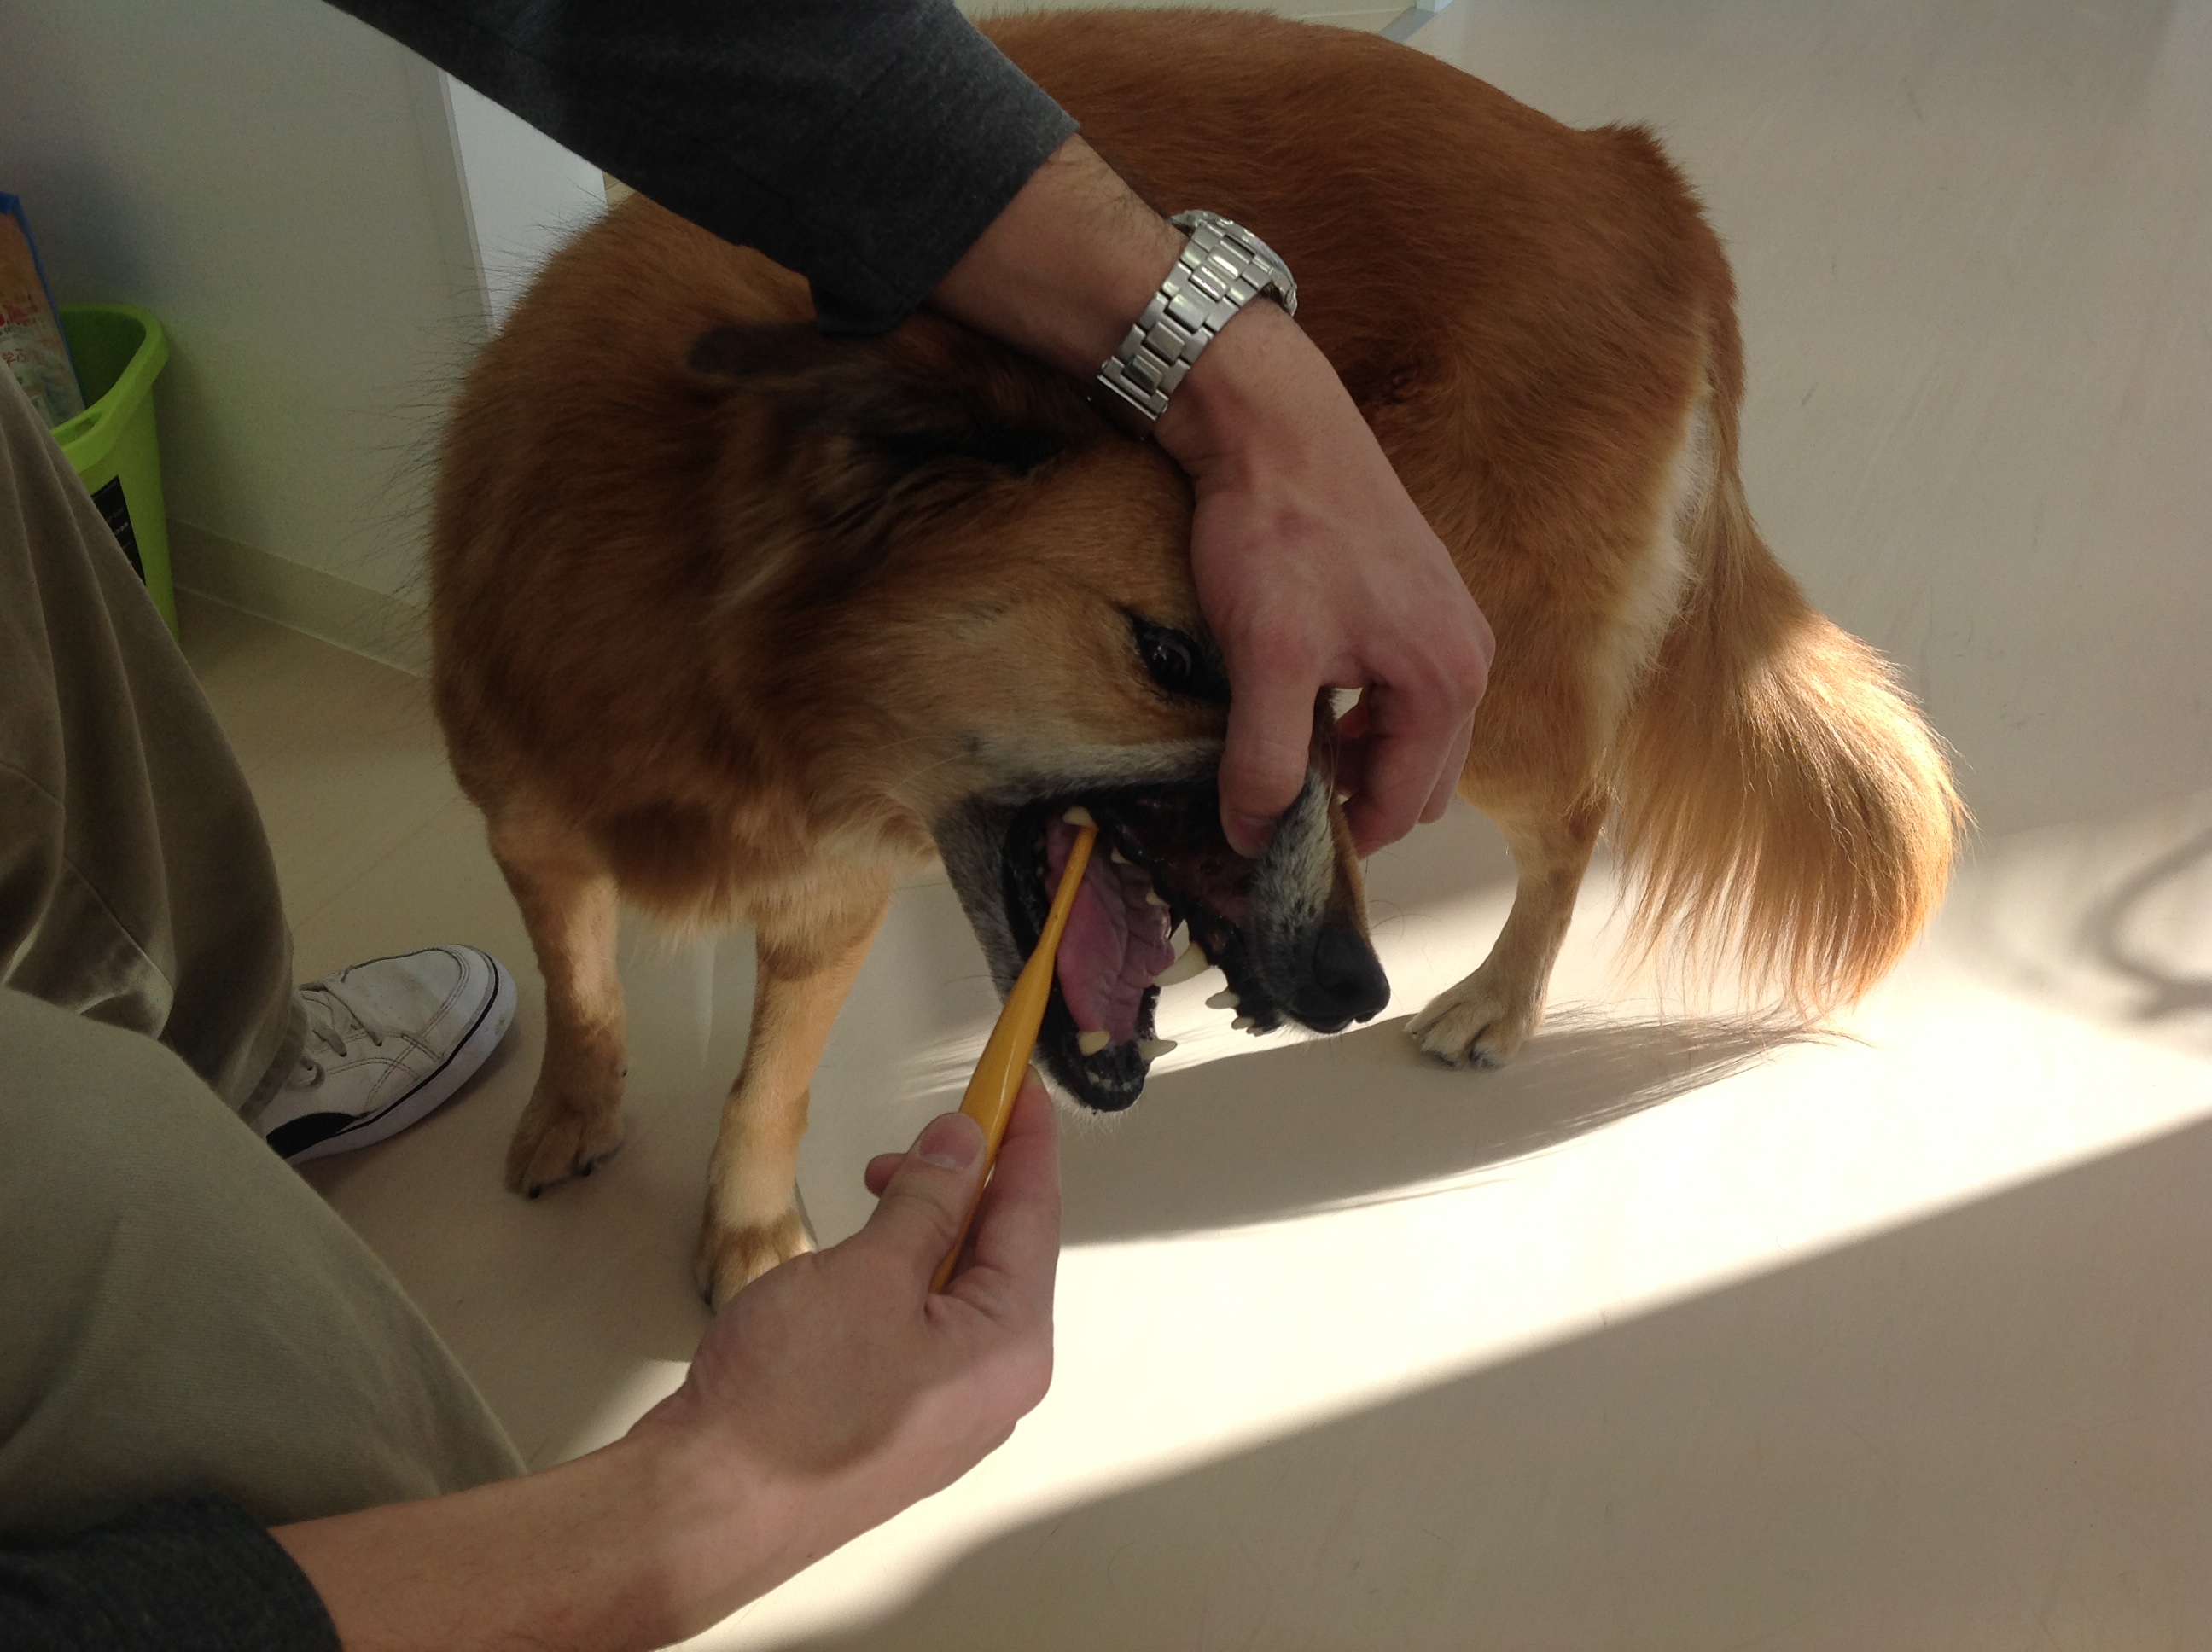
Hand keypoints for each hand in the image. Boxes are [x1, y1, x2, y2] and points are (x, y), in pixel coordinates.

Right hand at [276, 1079, 1059, 1651]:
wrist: (709, 1505)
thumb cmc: (787, 1408)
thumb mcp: (868, 1273)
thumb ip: (928, 1201)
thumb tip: (963, 1146)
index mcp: (1010, 1345)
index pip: (1035, 1213)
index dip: (1026, 1138)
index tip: (1020, 1086)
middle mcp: (994, 1383)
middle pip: (1002, 1249)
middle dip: (963, 1181)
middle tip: (922, 1133)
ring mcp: (947, 1407)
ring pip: (957, 1285)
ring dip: (924, 1226)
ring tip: (873, 1192)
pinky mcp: (898, 1417)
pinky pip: (923, 1324)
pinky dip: (900, 1274)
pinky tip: (859, 1260)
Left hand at [932, 138, 1492, 860]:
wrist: (1272, 420)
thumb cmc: (1279, 531)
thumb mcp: (1268, 660)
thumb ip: (1268, 760)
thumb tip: (1256, 838)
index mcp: (1448, 683)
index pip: (1399, 810)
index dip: (1331, 841)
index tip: (1268, 848)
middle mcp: (1467, 657)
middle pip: (1415, 780)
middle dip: (1350, 802)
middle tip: (1268, 804)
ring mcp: (1446, 624)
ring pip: (1407, 735)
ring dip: (1352, 758)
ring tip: (1277, 752)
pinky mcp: (1414, 597)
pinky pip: (1397, 690)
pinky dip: (1356, 714)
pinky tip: (1299, 697)